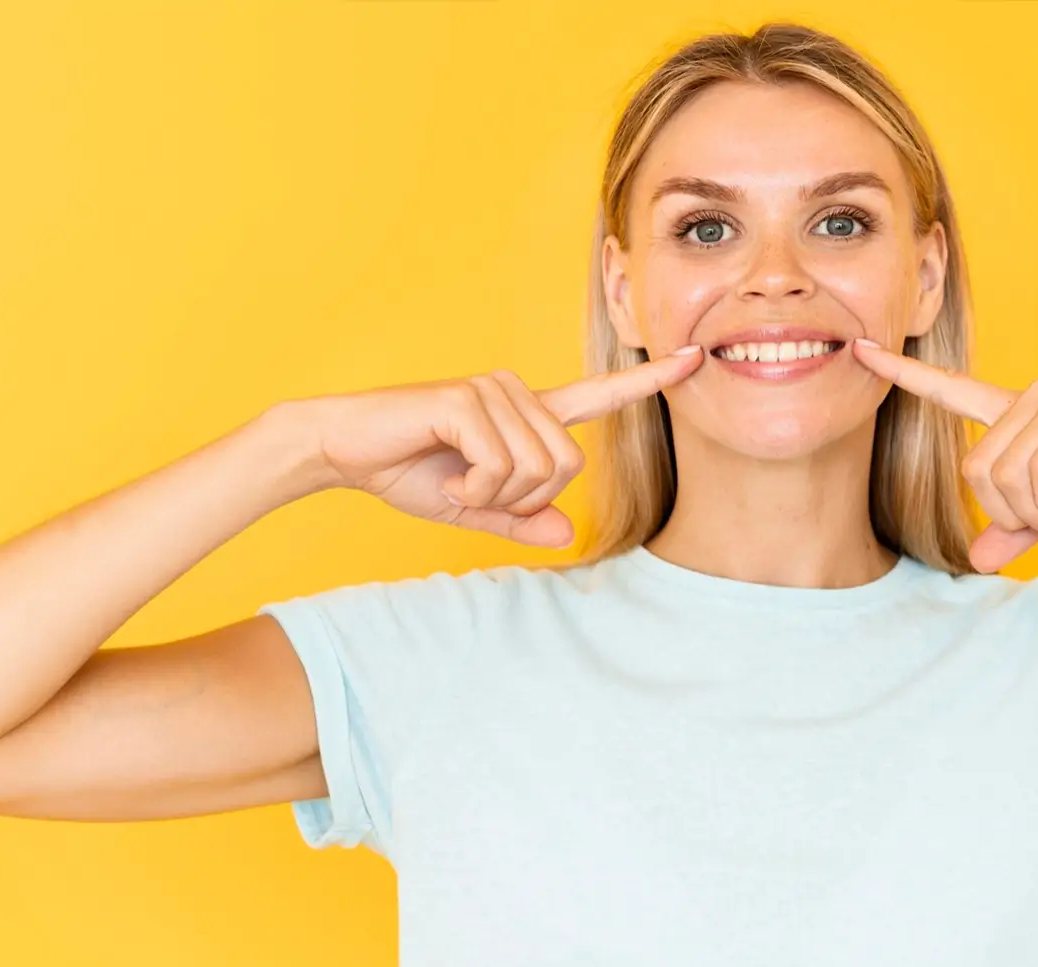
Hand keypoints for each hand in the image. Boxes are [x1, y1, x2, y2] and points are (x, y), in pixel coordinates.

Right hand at [290, 346, 704, 546]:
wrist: (344, 450)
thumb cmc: (408, 471)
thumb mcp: (474, 508)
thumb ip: (522, 520)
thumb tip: (568, 534)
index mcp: (526, 414)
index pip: (597, 396)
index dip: (646, 382)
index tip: (693, 360)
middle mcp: (517, 392)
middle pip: (567, 467)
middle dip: (525, 499)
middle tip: (477, 492)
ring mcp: (493, 391)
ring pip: (538, 470)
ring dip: (495, 495)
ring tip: (457, 479)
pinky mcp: (466, 399)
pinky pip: (502, 466)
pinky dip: (475, 489)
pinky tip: (446, 475)